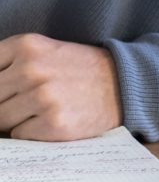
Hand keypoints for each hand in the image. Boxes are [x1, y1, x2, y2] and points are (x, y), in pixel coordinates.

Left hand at [0, 34, 121, 140]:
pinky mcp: (53, 123)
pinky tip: (51, 119)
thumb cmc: (76, 69)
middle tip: (26, 100)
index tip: (8, 90)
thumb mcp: (43, 52)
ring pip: (0, 120)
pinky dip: (31, 131)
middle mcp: (33, 69)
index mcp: (27, 45)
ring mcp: (43, 97)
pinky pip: (19, 135)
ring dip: (15, 119)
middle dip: (3, 104)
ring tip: (40, 109)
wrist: (122, 82)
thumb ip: (7, 65)